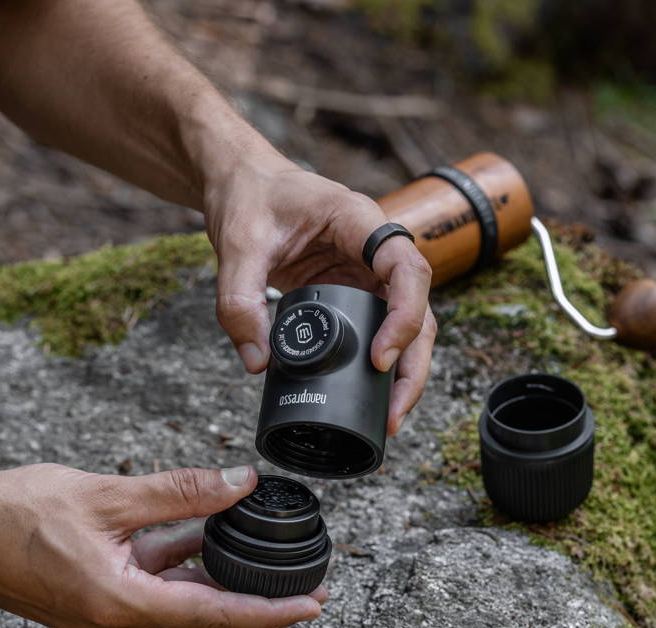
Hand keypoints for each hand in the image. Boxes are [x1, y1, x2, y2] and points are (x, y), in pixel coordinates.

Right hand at [0, 463, 324, 627]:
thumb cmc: (12, 512)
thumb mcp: (106, 494)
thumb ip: (179, 491)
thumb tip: (238, 483)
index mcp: (117, 603)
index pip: (213, 614)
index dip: (267, 611)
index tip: (309, 606)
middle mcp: (112, 624)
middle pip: (204, 623)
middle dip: (257, 608)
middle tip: (306, 593)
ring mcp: (100, 618)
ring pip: (179, 610)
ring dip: (219, 590)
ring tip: (263, 566)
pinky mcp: (92, 602)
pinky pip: (151, 595)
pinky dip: (181, 574)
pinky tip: (204, 544)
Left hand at [204, 154, 436, 435]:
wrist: (240, 182)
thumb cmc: (248, 196)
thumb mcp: (237, 245)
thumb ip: (239, 301)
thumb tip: (257, 363)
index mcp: (358, 221)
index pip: (406, 268)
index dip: (404, 316)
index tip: (378, 358)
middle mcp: (374, 248)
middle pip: (418, 307)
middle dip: (412, 362)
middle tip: (393, 411)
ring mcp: (368, 271)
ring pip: (407, 324)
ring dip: (404, 371)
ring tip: (389, 417)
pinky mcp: (352, 291)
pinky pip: (378, 328)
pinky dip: (380, 364)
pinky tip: (371, 397)